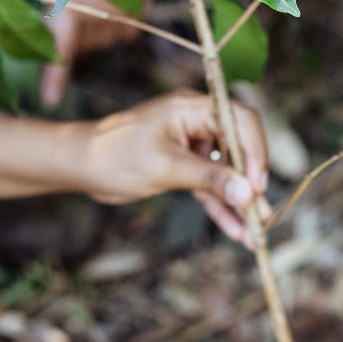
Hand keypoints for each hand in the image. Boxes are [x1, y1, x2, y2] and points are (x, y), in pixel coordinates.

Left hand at [40, 0, 147, 107]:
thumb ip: (57, 2)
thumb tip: (56, 33)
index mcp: (79, 4)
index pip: (64, 47)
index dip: (55, 76)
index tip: (50, 99)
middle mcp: (104, 19)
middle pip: (76, 44)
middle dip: (66, 33)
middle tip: (66, 1)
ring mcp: (124, 21)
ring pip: (94, 37)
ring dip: (86, 21)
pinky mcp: (136, 20)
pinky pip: (111, 30)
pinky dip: (104, 18)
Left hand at [79, 91, 270, 244]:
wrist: (80, 165)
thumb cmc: (115, 156)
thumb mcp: (165, 168)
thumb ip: (208, 179)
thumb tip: (248, 192)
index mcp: (192, 108)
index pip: (240, 121)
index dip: (255, 151)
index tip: (257, 185)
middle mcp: (196, 121)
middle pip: (239, 149)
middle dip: (251, 184)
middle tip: (262, 216)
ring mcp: (191, 143)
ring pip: (226, 173)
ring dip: (239, 202)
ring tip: (254, 234)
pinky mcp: (183, 165)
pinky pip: (210, 186)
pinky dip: (220, 208)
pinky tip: (235, 232)